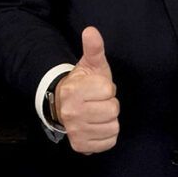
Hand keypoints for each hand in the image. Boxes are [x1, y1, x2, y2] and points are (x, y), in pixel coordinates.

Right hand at [55, 26, 119, 153]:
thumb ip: (93, 48)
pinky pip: (110, 142)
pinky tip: (96, 126)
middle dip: (109, 104)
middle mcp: (72, 112)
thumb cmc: (83, 85)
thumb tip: (91, 30)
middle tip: (98, 102)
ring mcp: (76, 131)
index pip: (108, 90)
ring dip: (109, 120)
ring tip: (97, 113)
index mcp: (73, 90)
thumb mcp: (90, 65)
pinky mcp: (81, 146)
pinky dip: (107, 135)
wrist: (64, 106)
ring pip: (113, 126)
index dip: (106, 88)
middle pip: (113, 110)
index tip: (97, 88)